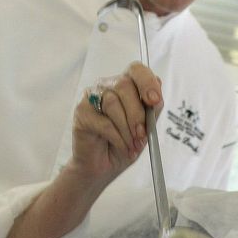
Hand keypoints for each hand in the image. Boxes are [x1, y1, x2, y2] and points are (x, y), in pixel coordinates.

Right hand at [70, 62, 161, 187]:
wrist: (103, 167)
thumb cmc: (123, 145)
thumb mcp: (145, 130)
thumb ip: (151, 112)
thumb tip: (157, 99)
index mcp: (126, 86)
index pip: (136, 70)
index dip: (146, 82)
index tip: (154, 101)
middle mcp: (107, 86)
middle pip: (124, 85)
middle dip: (137, 113)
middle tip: (142, 135)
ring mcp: (91, 97)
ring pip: (113, 103)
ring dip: (127, 129)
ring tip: (131, 146)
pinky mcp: (81, 112)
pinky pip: (103, 121)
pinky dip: (117, 138)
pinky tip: (121, 147)